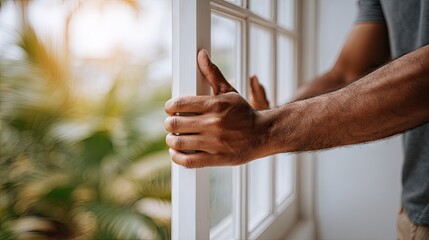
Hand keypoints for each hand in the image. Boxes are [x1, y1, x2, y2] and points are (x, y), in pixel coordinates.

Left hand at [164, 50, 267, 167]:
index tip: (170, 110)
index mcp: (215, 105)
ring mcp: (214, 142)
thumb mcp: (229, 92)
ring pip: (179, 142)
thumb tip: (201, 55)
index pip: (179, 104)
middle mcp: (213, 123)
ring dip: (171, 140)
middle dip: (169, 124)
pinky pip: (188, 161)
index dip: (169, 107)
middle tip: (171, 124)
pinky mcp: (216, 158)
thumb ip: (213, 74)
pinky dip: (177, 157)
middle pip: (175, 124)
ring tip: (173, 138)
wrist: (263, 134)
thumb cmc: (244, 113)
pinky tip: (177, 153)